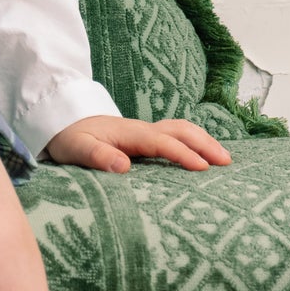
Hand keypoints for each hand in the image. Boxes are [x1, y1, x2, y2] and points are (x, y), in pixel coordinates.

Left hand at [45, 115, 231, 173]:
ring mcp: (145, 131)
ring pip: (182, 129)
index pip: (162, 142)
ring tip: (224, 159)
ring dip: (204, 140)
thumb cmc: (69, 138)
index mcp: (130, 133)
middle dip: (205, 144)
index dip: (183, 154)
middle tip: (227, 163)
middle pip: (181, 130)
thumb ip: (97, 157)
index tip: (202, 168)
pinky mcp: (145, 136)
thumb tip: (123, 166)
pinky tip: (204, 153)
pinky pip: (176, 134)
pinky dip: (195, 140)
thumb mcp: (75, 149)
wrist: (63, 122)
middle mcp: (142, 129)